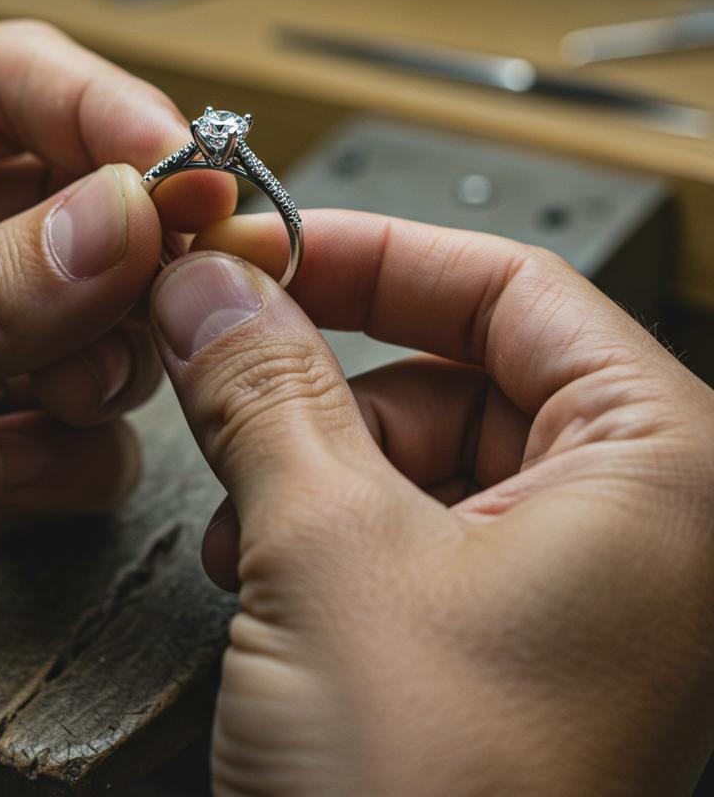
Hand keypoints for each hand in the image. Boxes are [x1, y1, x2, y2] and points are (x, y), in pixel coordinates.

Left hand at [0, 21, 233, 719]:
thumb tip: (117, 226)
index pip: (8, 87)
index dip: (108, 118)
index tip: (186, 178)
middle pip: (78, 205)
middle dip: (135, 253)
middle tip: (175, 289)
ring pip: (100, 323)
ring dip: (111, 359)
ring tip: (67, 392)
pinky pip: (79, 442)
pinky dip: (72, 461)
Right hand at [149, 211, 713, 795]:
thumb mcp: (325, 555)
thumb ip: (263, 392)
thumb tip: (212, 288)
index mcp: (662, 474)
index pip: (512, 285)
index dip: (379, 252)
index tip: (275, 246)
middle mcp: (634, 522)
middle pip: (458, 362)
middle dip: (325, 365)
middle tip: (223, 352)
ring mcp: (568, 581)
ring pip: (417, 441)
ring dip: (309, 451)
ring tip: (241, 502)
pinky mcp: (499, 630)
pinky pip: (402, 517)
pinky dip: (320, 517)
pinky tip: (261, 559)